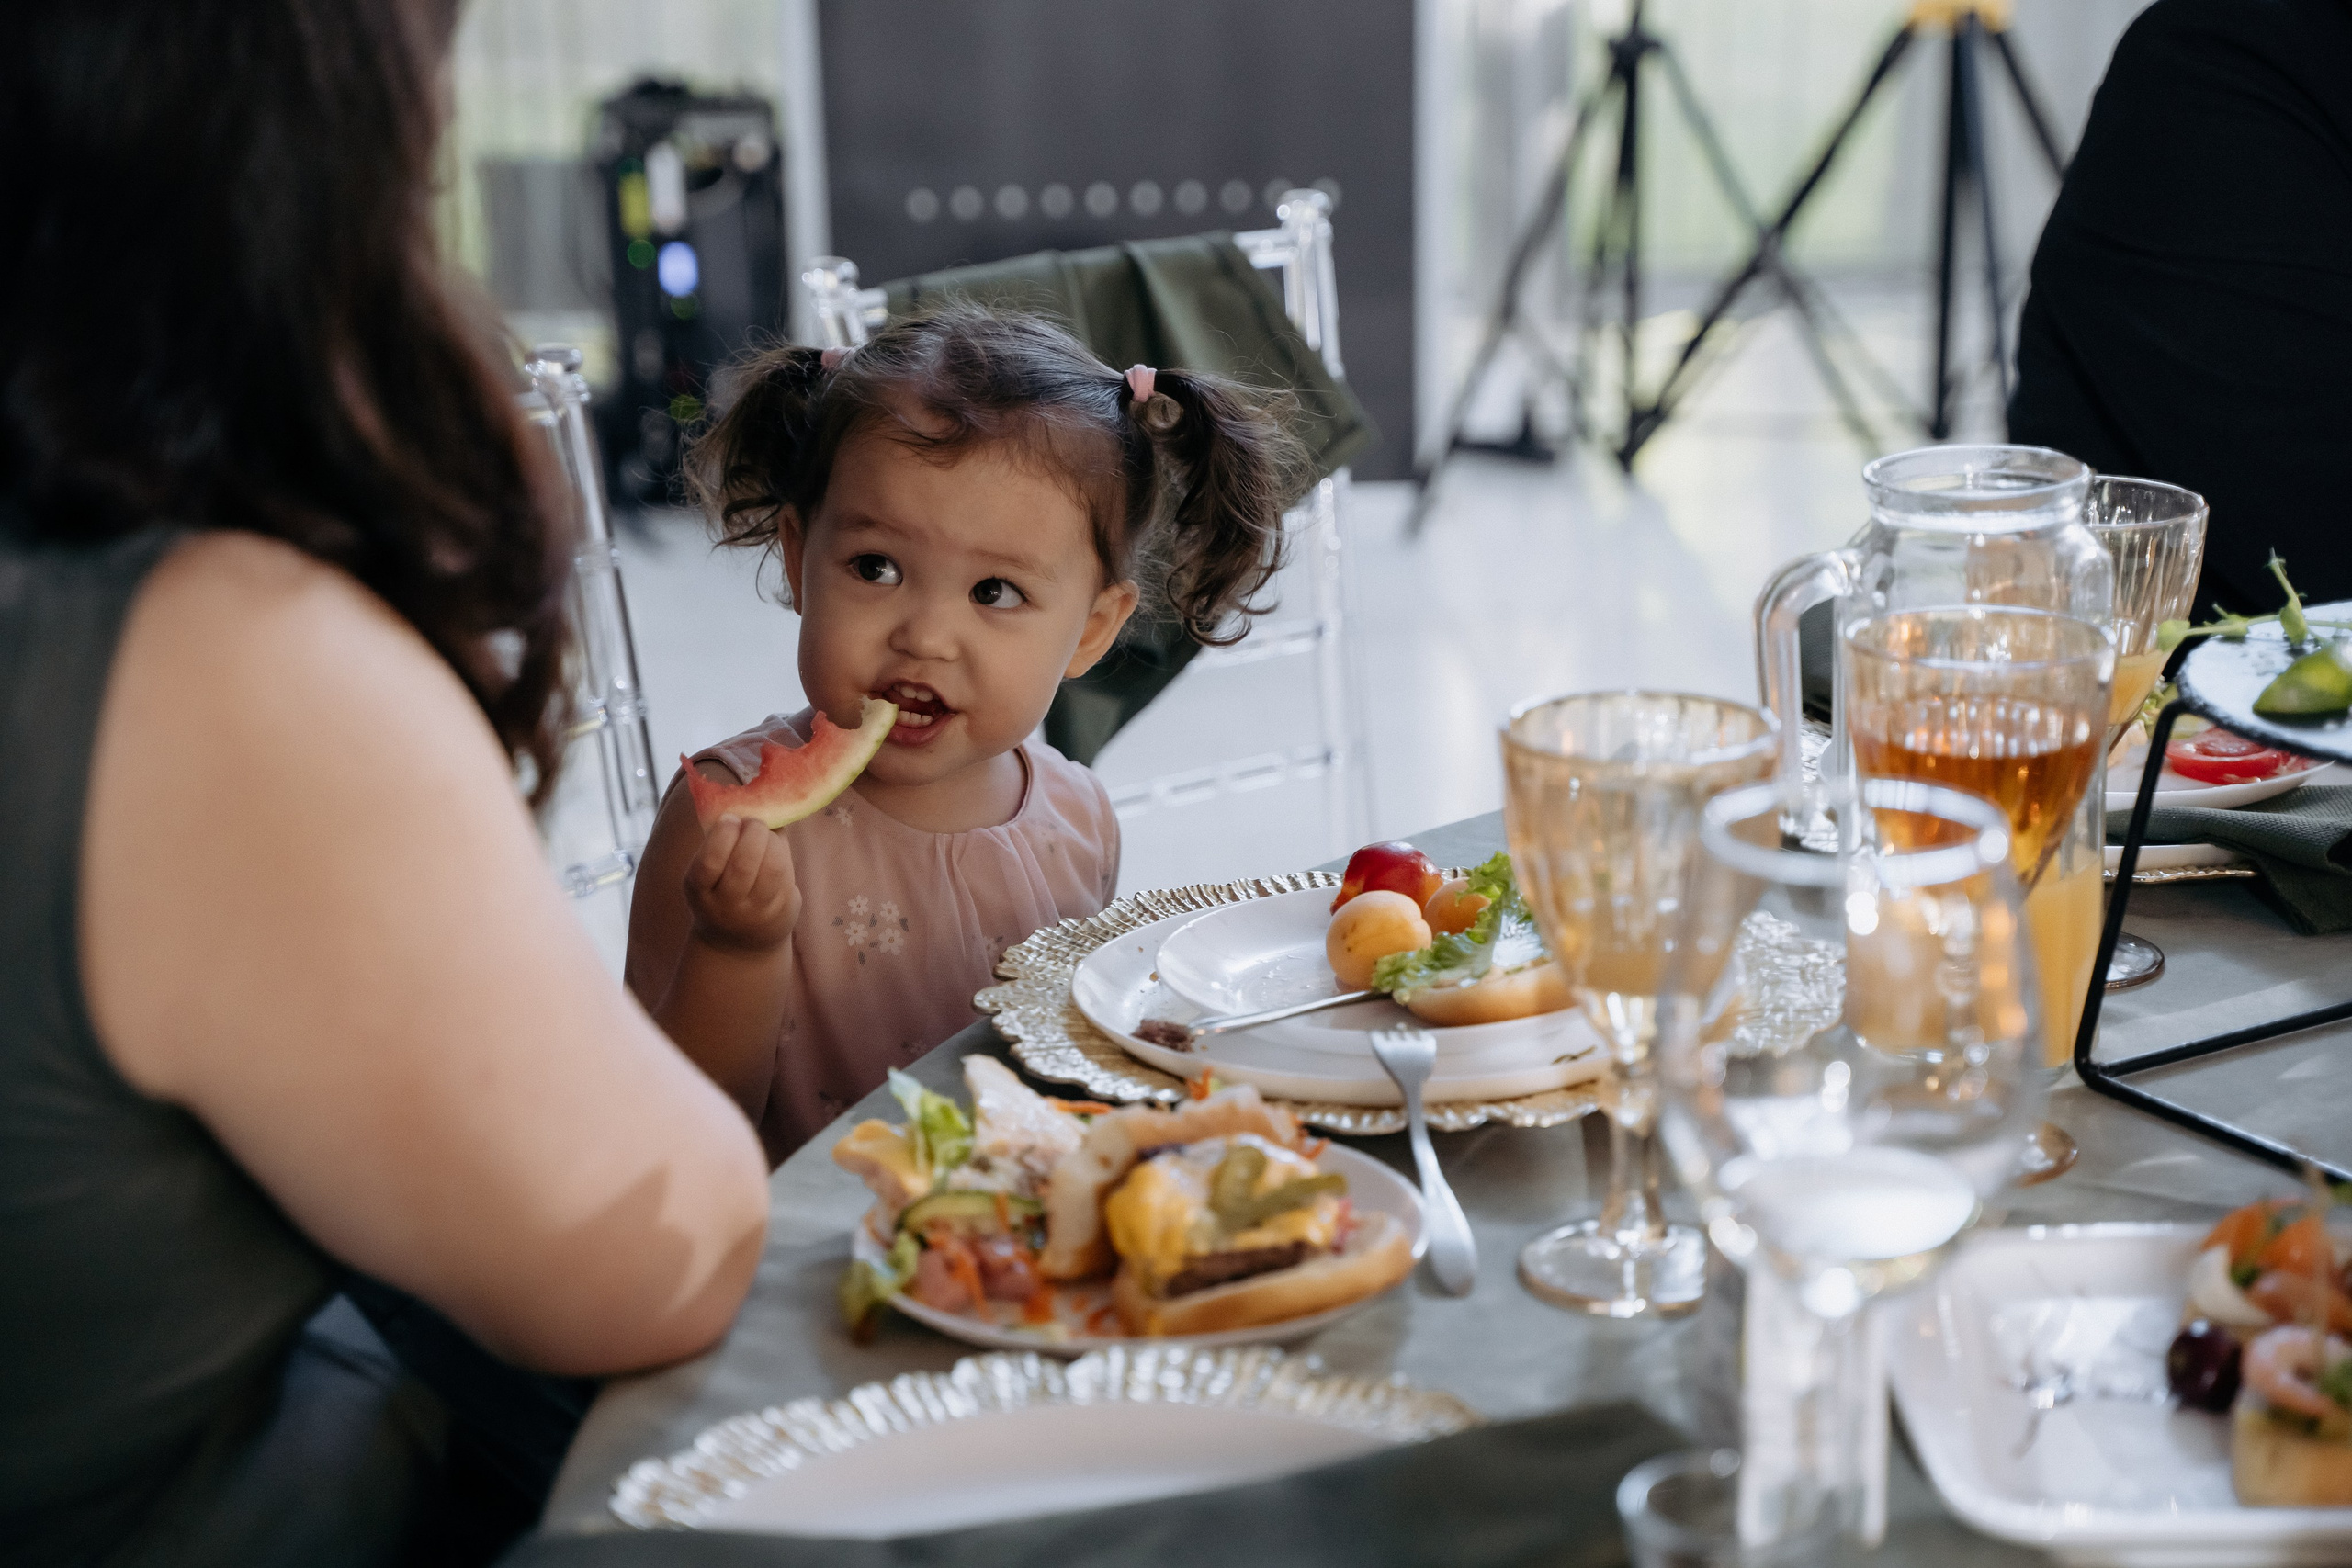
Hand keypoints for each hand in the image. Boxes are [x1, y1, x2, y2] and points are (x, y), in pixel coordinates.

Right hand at [682, 815, 798, 953]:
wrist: (738, 941)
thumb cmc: (722, 890)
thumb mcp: (709, 874)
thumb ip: (724, 841)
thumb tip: (751, 801)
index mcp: (699, 889)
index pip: (709, 862)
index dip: (722, 835)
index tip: (731, 818)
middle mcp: (726, 905)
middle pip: (743, 864)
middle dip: (753, 833)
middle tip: (754, 822)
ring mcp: (755, 912)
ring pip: (772, 869)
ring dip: (773, 841)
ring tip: (768, 834)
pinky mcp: (781, 912)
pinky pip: (787, 875)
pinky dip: (784, 853)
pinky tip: (777, 848)